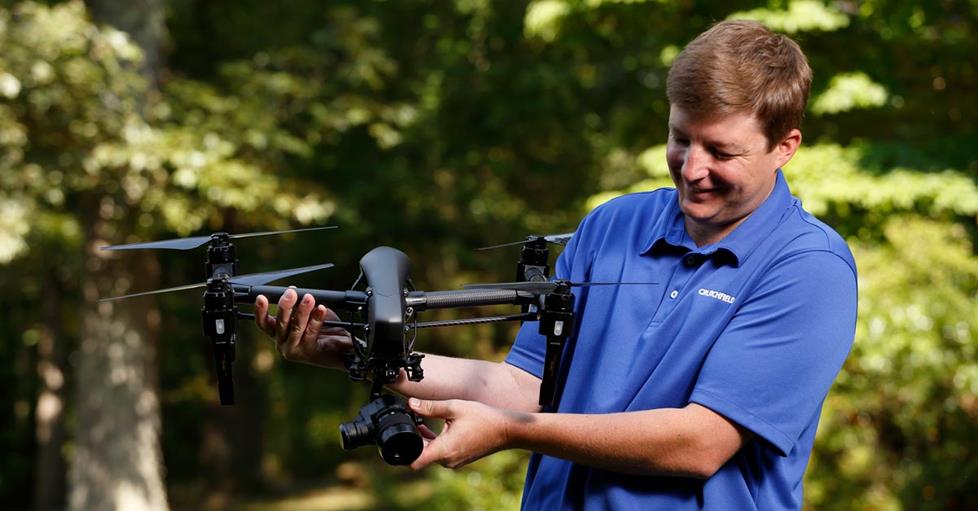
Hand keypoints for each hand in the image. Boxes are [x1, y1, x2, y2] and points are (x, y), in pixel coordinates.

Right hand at [255, 288, 352, 368]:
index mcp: (278, 334)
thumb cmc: (325, 329)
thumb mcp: (308, 314)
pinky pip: (311, 333)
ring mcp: (294, 351)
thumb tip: (292, 289)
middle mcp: (282, 344)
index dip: (260, 311)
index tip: (261, 297)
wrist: (343, 348)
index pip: (264, 323)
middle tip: (291, 293)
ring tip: (309, 298)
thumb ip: (298, 305)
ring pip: (296, 328)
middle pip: (280, 324)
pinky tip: (321, 309)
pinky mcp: (308, 353)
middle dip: (285, 306)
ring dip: (302, 311)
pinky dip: (317, 319)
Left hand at [407, 398, 528, 469]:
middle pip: (421, 455)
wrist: (507, 430)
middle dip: (414, 439)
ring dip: (425, 440)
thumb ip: (430, 407)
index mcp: (444, 450)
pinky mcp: (460, 458)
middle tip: (411, 420)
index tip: (397, 441)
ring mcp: (454, 461)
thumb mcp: (454, 407)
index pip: (414, 462)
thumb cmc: (483, 418)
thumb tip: (411, 403)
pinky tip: (437, 426)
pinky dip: (436, 442)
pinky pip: (441, 453)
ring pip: (431, 453)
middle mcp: (447, 460)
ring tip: (422, 420)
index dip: (401, 454)